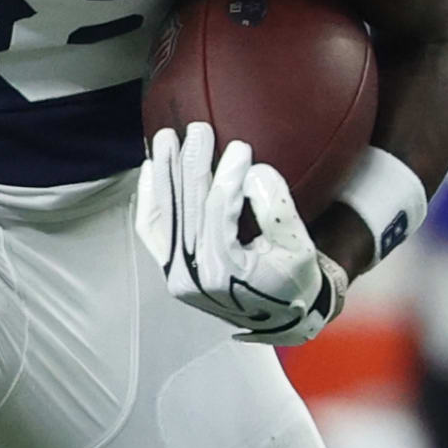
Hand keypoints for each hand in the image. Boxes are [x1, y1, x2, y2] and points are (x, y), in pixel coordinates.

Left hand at [136, 124, 343, 343]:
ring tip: (166, 139)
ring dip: (163, 172)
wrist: (283, 318)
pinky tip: (150, 169)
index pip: (217, 210)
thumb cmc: (294, 281)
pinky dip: (148, 198)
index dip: (228, 175)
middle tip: (199, 129)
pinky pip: (152, 229)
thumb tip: (253, 173)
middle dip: (192, 163)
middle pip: (186, 206)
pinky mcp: (171, 268)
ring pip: (163, 214)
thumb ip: (277, 210)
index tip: (240, 147)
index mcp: (223, 271)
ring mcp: (175, 273)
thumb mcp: (298, 248)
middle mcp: (191, 275)